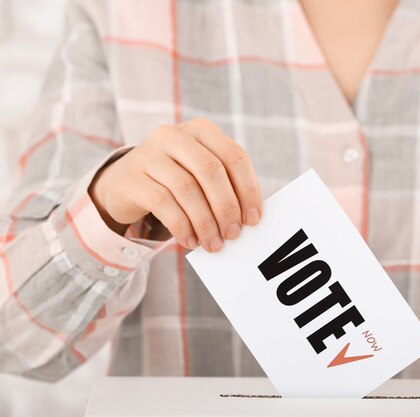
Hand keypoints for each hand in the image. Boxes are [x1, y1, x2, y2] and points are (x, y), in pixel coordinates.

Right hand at [89, 118, 261, 251]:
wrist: (122, 183)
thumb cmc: (174, 180)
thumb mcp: (200, 174)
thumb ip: (225, 186)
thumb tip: (249, 217)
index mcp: (200, 130)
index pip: (234, 156)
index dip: (248, 190)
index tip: (253, 219)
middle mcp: (174, 135)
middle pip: (211, 171)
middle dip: (226, 207)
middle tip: (234, 234)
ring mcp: (149, 154)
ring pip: (187, 189)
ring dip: (205, 222)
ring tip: (213, 244)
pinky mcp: (132, 178)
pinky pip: (163, 204)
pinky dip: (182, 226)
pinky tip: (190, 241)